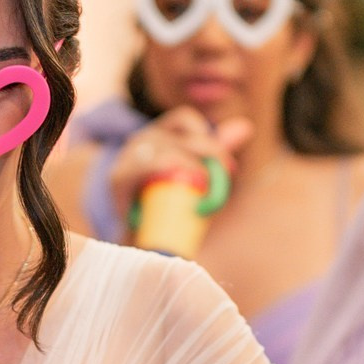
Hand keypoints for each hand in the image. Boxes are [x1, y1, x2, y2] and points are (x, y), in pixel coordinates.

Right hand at [108, 108, 249, 219]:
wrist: (144, 245)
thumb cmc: (173, 210)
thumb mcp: (200, 178)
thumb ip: (216, 153)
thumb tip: (245, 126)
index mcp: (160, 136)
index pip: (184, 118)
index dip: (209, 135)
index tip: (227, 164)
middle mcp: (141, 141)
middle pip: (179, 134)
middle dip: (209, 151)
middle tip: (226, 173)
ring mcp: (127, 157)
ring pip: (164, 147)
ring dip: (191, 164)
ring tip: (204, 185)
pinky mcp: (118, 177)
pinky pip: (145, 164)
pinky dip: (168, 169)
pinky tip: (182, 184)